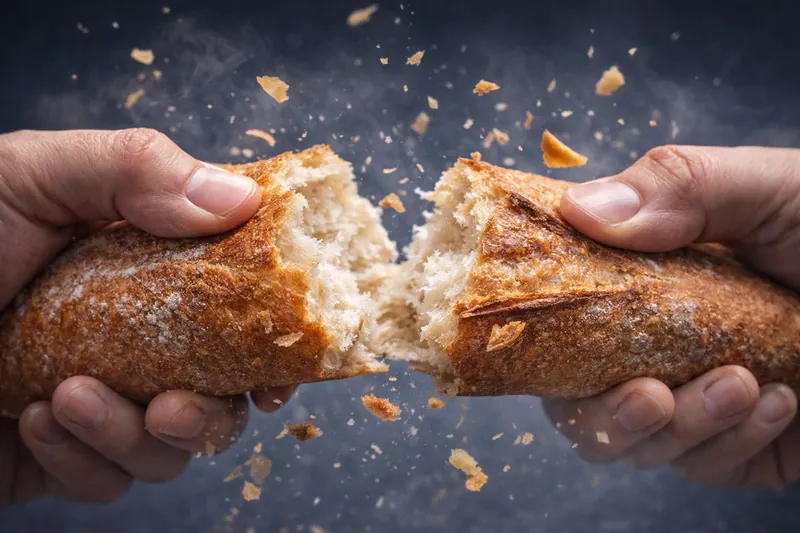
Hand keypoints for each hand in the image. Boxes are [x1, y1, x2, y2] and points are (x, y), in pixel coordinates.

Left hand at [0, 129, 294, 505]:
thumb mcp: (28, 177)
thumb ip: (131, 168)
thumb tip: (239, 196)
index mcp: (143, 268)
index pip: (234, 297)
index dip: (270, 327)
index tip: (288, 349)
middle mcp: (133, 335)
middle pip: (220, 387)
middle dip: (212, 410)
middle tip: (181, 405)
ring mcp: (103, 395)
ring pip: (172, 444)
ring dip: (134, 435)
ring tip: (69, 396)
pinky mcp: (64, 454)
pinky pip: (111, 478)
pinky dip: (84, 458)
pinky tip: (36, 420)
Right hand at [544, 145, 799, 488]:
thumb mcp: (773, 187)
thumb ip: (682, 185)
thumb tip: (580, 209)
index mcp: (644, 274)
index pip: (562, 302)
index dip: (539, 320)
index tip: (544, 323)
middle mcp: (653, 337)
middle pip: (574, 393)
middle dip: (601, 412)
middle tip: (650, 396)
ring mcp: (690, 394)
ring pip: (630, 440)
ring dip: (680, 426)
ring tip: (746, 384)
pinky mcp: (731, 446)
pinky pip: (698, 464)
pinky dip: (731, 442)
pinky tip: (782, 400)